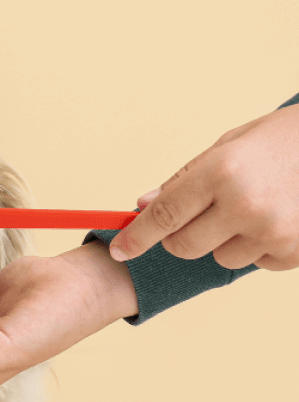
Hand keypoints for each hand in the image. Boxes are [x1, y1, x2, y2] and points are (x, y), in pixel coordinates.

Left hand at [110, 103, 298, 270]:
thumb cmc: (284, 138)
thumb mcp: (230, 144)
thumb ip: (184, 179)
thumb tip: (142, 205)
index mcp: (222, 172)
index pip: (162, 216)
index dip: (136, 237)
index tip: (120, 249)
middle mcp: (244, 205)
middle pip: (182, 246)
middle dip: (180, 236)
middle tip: (201, 215)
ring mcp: (273, 232)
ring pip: (219, 257)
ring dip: (227, 240)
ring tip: (256, 206)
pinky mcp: (295, 252)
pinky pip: (256, 262)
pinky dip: (260, 246)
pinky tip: (281, 217)